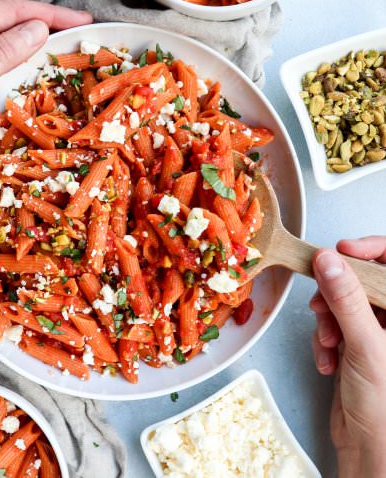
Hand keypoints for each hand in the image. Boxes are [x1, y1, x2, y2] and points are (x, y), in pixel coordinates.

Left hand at [0, 0, 91, 213]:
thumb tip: (38, 29)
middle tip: (78, 29)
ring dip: (29, 34)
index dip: (50, 14)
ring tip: (61, 40)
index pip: (10, 11)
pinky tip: (26, 54)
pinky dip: (10, 48)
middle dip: (44, 20)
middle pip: (4, 15)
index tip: (82, 20)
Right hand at [311, 238, 385, 477]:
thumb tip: (329, 261)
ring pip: (343, 301)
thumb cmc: (385, 407)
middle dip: (337, 292)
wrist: (371, 450)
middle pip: (362, 280)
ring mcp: (376, 331)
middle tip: (322, 303)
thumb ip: (346, 300)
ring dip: (327, 320)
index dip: (371, 250)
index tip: (342, 251)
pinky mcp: (355, 343)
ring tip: (327, 341)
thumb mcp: (365, 347)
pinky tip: (327, 359)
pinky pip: (333, 323)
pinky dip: (324, 338)